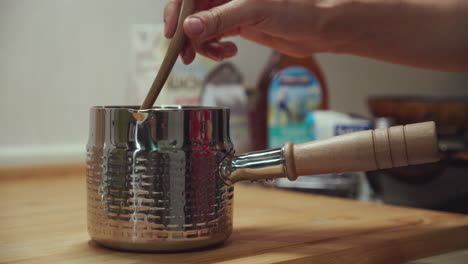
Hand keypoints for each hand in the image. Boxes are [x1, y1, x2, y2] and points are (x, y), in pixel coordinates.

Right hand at [164, 0, 348, 63]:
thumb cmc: (299, 8)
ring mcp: (230, 9)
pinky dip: (215, 48)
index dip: (177, 11)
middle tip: (187, 54)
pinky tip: (228, 51)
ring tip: (215, 53)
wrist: (320, 26)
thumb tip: (190, 26)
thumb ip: (221, 18)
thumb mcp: (255, 11)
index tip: (174, 32)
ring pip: (201, 27)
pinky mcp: (237, 24)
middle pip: (192, 12)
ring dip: (202, 44)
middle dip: (187, 34)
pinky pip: (214, 36)